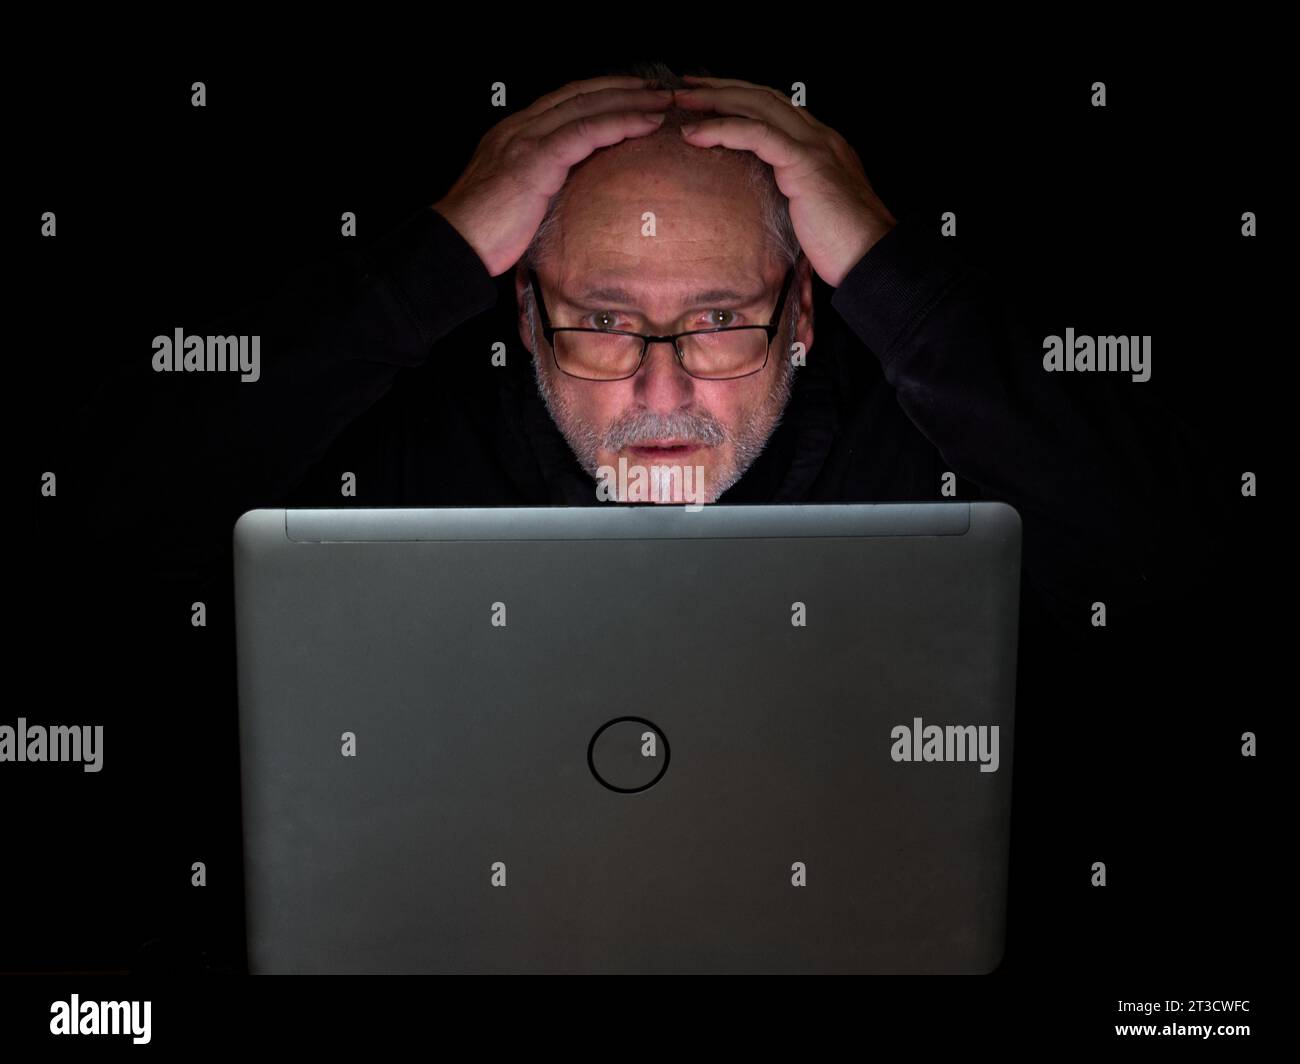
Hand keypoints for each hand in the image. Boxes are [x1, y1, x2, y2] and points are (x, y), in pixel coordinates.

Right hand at [432, 77, 673, 276]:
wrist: (456, 243)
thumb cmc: (483, 232)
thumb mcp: (517, 199)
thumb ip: (542, 185)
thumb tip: (572, 195)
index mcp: (513, 134)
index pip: (565, 101)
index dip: (602, 93)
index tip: (633, 94)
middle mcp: (520, 128)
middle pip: (580, 94)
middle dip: (622, 88)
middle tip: (658, 90)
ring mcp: (527, 140)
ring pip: (588, 106)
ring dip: (630, 101)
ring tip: (662, 102)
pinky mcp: (536, 160)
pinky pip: (587, 132)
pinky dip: (620, 123)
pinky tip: (645, 123)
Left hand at [672, 74, 896, 287]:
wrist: (873, 257)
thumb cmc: (844, 245)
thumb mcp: (813, 210)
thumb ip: (791, 193)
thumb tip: (763, 200)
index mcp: (822, 145)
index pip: (776, 108)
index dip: (741, 98)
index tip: (708, 99)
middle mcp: (819, 137)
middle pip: (764, 97)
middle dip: (723, 89)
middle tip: (686, 89)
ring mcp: (814, 146)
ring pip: (758, 106)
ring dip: (717, 101)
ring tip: (683, 103)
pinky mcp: (805, 164)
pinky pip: (757, 135)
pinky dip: (723, 129)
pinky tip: (696, 133)